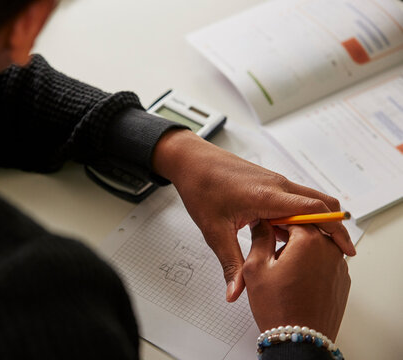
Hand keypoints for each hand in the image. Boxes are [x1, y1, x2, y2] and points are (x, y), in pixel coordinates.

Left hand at [152, 130, 354, 300]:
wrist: (191, 160)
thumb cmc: (201, 187)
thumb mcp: (214, 230)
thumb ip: (230, 263)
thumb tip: (236, 292)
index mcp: (267, 195)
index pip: (315, 209)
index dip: (334, 229)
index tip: (345, 249)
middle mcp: (277, 185)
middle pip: (321, 203)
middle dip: (333, 227)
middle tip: (337, 252)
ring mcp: (275, 181)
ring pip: (309, 199)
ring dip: (316, 221)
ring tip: (314, 248)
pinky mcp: (269, 182)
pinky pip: (295, 198)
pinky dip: (301, 215)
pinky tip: (289, 234)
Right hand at [243, 220, 350, 339]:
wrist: (300, 340)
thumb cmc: (278, 307)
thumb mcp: (256, 268)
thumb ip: (260, 237)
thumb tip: (261, 222)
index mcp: (308, 241)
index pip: (292, 213)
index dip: (276, 218)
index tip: (265, 223)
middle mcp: (329, 249)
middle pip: (307, 228)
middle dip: (288, 233)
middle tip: (269, 246)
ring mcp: (339, 266)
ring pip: (316, 245)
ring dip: (300, 249)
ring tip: (281, 267)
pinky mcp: (342, 281)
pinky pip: (324, 262)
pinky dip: (311, 264)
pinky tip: (295, 279)